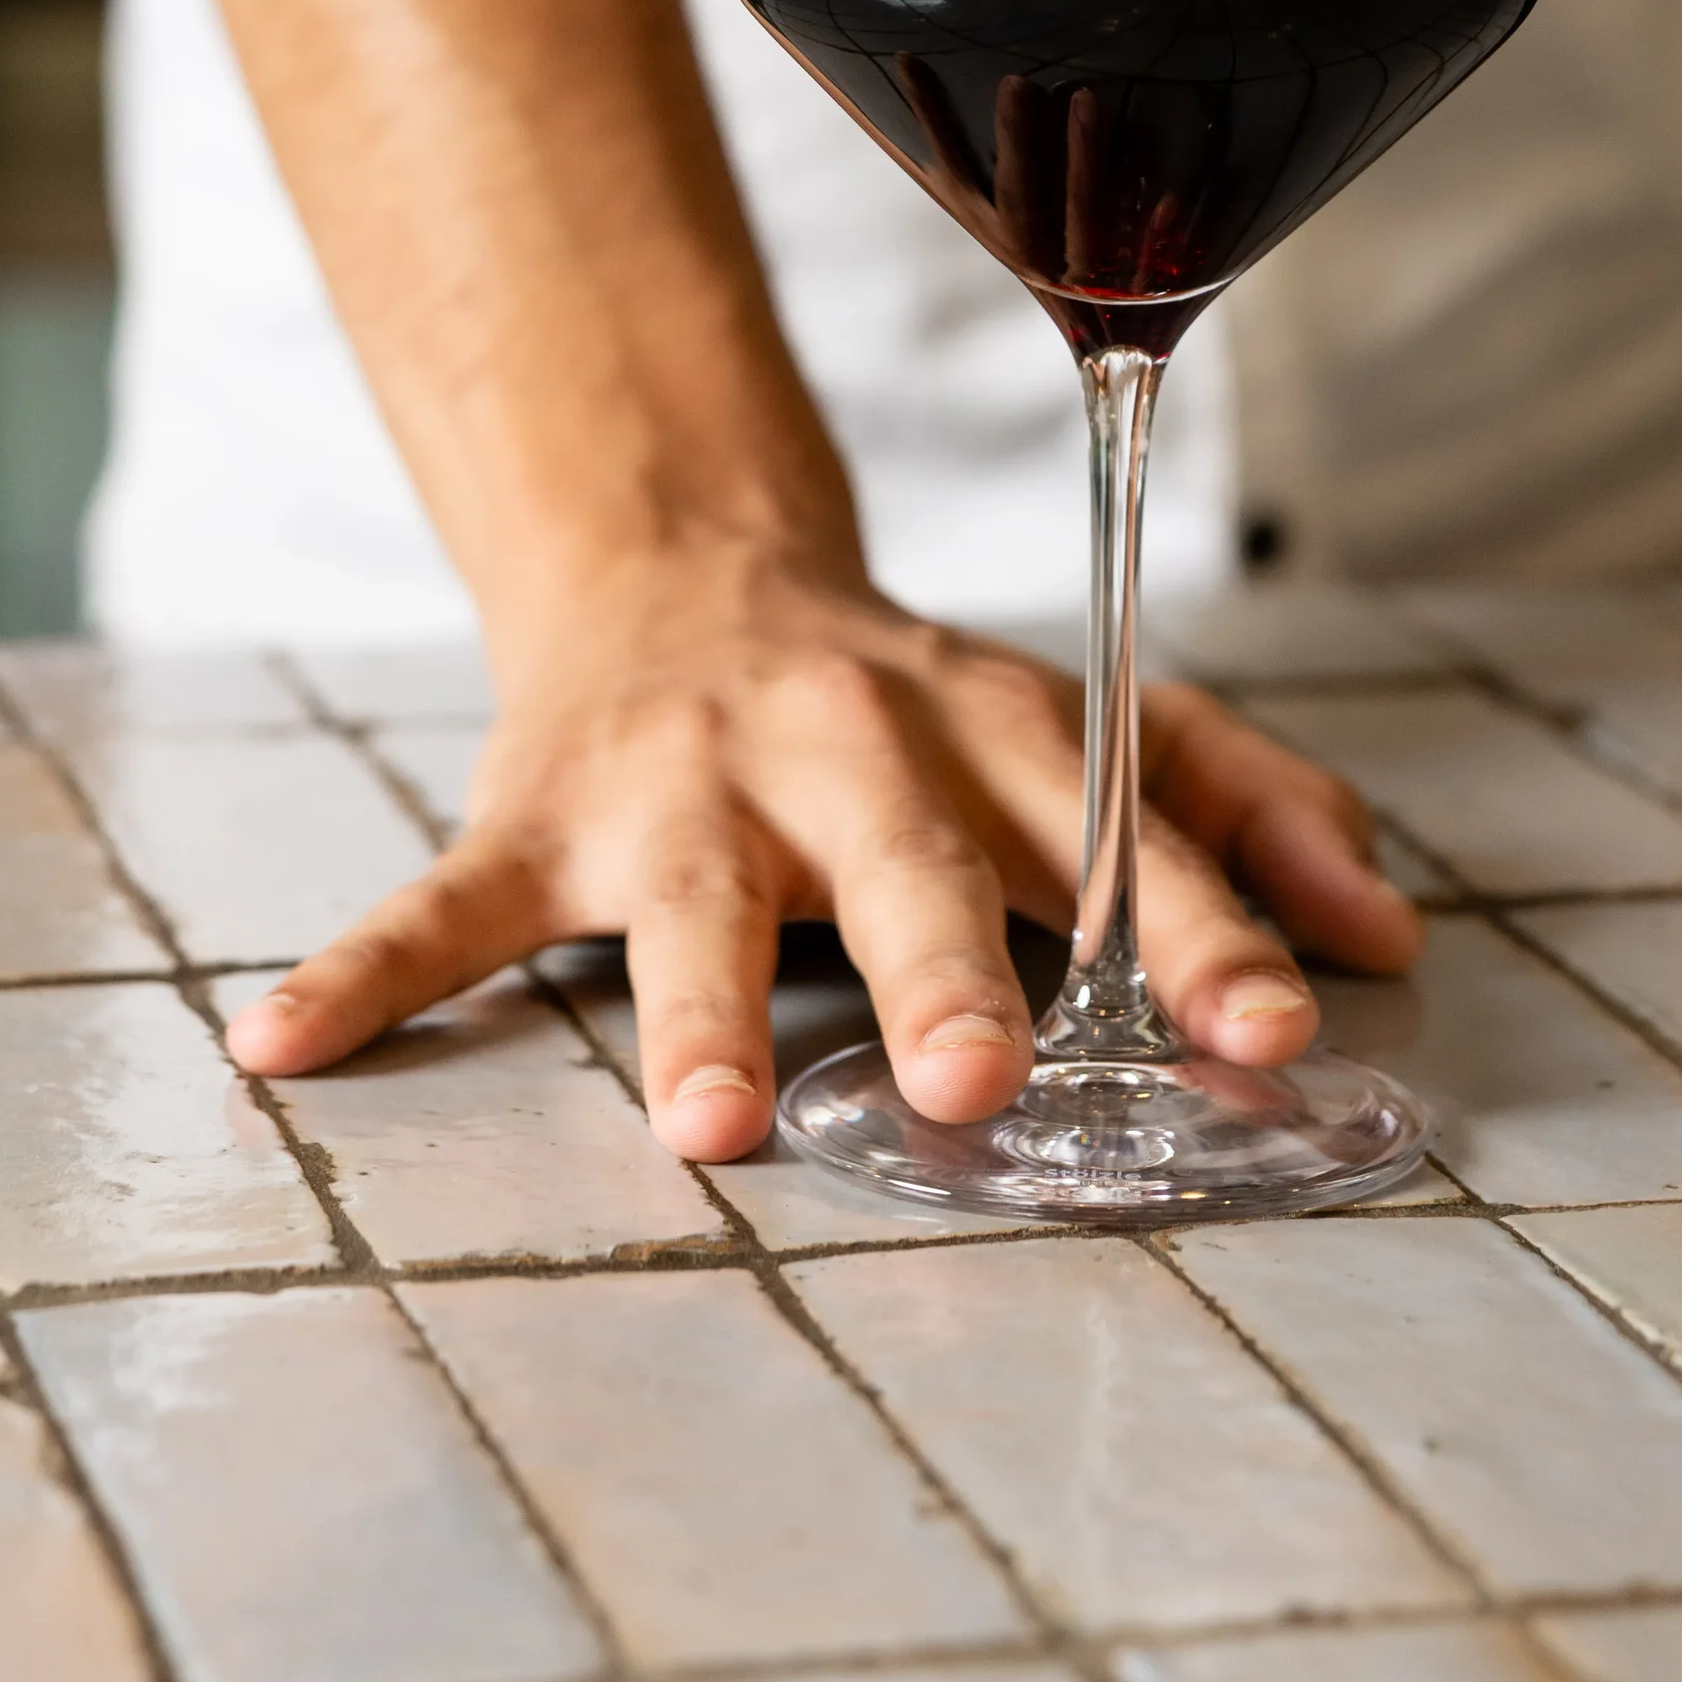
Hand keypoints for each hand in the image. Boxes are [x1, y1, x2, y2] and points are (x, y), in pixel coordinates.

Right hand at [224, 527, 1422, 1158]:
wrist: (684, 561)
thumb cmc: (909, 692)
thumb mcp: (1079, 719)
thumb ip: (1239, 805)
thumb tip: (1392, 928)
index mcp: (984, 722)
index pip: (1114, 826)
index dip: (1197, 926)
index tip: (1274, 1031)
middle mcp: (838, 737)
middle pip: (904, 850)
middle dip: (946, 963)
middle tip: (979, 1084)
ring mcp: (676, 776)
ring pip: (686, 891)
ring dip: (688, 1001)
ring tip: (698, 1120)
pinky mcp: (539, 810)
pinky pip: (445, 898)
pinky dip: (366, 969)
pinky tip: (290, 1043)